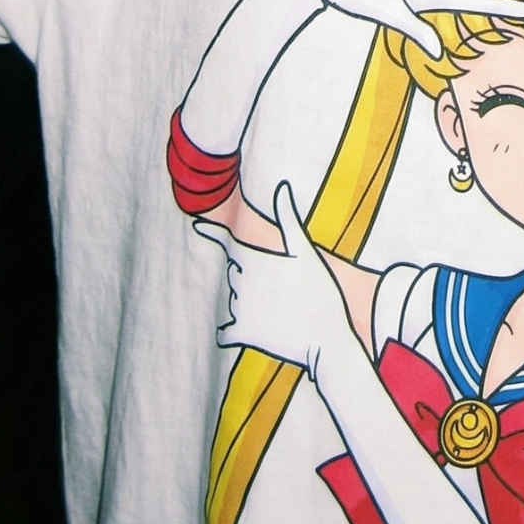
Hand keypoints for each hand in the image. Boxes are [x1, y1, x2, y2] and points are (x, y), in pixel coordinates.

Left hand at [195, 182, 352, 369]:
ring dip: (248, 303)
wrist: (326, 335)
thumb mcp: (305, 250)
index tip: (197, 223)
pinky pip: (224, 331)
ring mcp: (238, 309)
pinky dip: (231, 331)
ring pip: (234, 300)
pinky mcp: (241, 334)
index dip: (212, 230)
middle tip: (281, 284)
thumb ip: (288, 218)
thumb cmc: (319, 288)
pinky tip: (245, 331)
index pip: (226, 241)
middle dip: (250, 275)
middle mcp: (240, 282)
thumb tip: (281, 187)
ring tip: (280, 308)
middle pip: (235, 272)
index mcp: (254, 259)